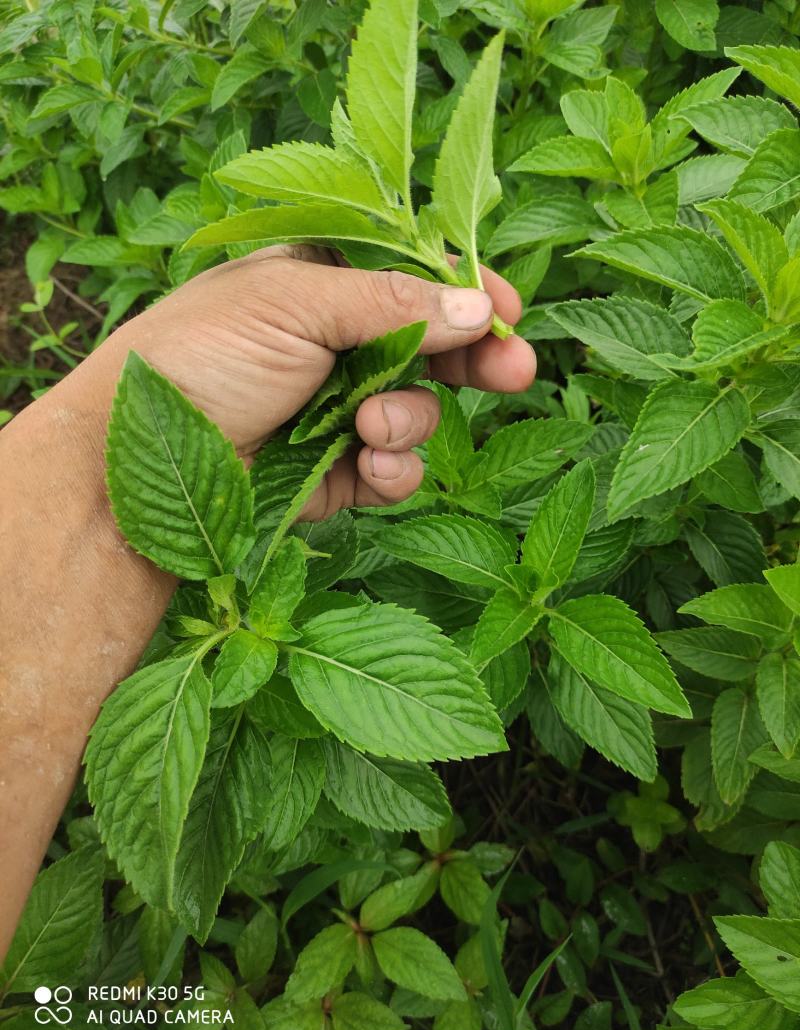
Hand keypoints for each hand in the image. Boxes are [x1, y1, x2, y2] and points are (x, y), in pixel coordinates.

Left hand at [72, 244, 536, 515]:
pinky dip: (392, 470)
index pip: (412, 280)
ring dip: (409, 420)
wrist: (133, 461)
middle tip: (515, 372)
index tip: (509, 309)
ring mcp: (336, 411)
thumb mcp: (295, 303)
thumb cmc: (200, 356)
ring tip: (370, 427)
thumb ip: (391, 305)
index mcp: (321, 283)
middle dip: (475, 360)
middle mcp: (335, 345)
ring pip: (418, 412)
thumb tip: (479, 307)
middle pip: (432, 348)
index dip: (464, 293)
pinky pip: (394, 470)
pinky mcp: (335, 473)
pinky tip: (366, 465)